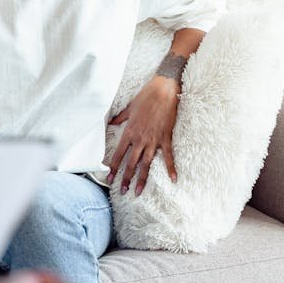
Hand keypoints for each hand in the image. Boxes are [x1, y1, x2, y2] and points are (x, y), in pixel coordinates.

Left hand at [107, 76, 179, 193]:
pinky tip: (173, 179)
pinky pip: (168, 156)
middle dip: (126, 178)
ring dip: (142, 179)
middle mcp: (140, 139)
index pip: (118, 154)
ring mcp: (153, 140)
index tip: (109, 178)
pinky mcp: (166, 138)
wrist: (163, 91)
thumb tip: (111, 122)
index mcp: (129, 132)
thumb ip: (120, 118)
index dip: (113, 167)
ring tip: (138, 191)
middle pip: (131, 163)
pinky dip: (171, 168)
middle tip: (122, 191)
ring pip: (146, 164)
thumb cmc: (145, 97)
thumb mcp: (129, 108)